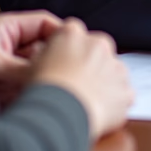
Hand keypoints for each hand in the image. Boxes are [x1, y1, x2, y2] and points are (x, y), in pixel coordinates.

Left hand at [0, 10, 63, 106]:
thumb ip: (23, 65)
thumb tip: (49, 72)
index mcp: (8, 28)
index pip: (45, 24)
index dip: (61, 35)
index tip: (75, 50)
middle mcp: (10, 45)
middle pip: (42, 50)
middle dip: (48, 64)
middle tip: (54, 77)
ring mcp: (7, 66)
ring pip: (34, 72)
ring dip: (35, 82)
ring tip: (31, 92)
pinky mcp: (2, 87)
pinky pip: (23, 89)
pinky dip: (24, 96)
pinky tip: (21, 102)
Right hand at [31, 19, 133, 140]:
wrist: (59, 117)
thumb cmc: (41, 93)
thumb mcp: (25, 69)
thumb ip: (35, 58)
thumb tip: (34, 59)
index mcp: (72, 33)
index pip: (72, 34)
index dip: (66, 51)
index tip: (61, 65)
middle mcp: (97, 43)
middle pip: (95, 50)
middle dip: (88, 64)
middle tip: (73, 85)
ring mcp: (115, 65)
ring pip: (111, 71)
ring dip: (102, 82)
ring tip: (84, 101)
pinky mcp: (125, 88)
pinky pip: (122, 94)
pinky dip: (113, 103)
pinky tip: (97, 112)